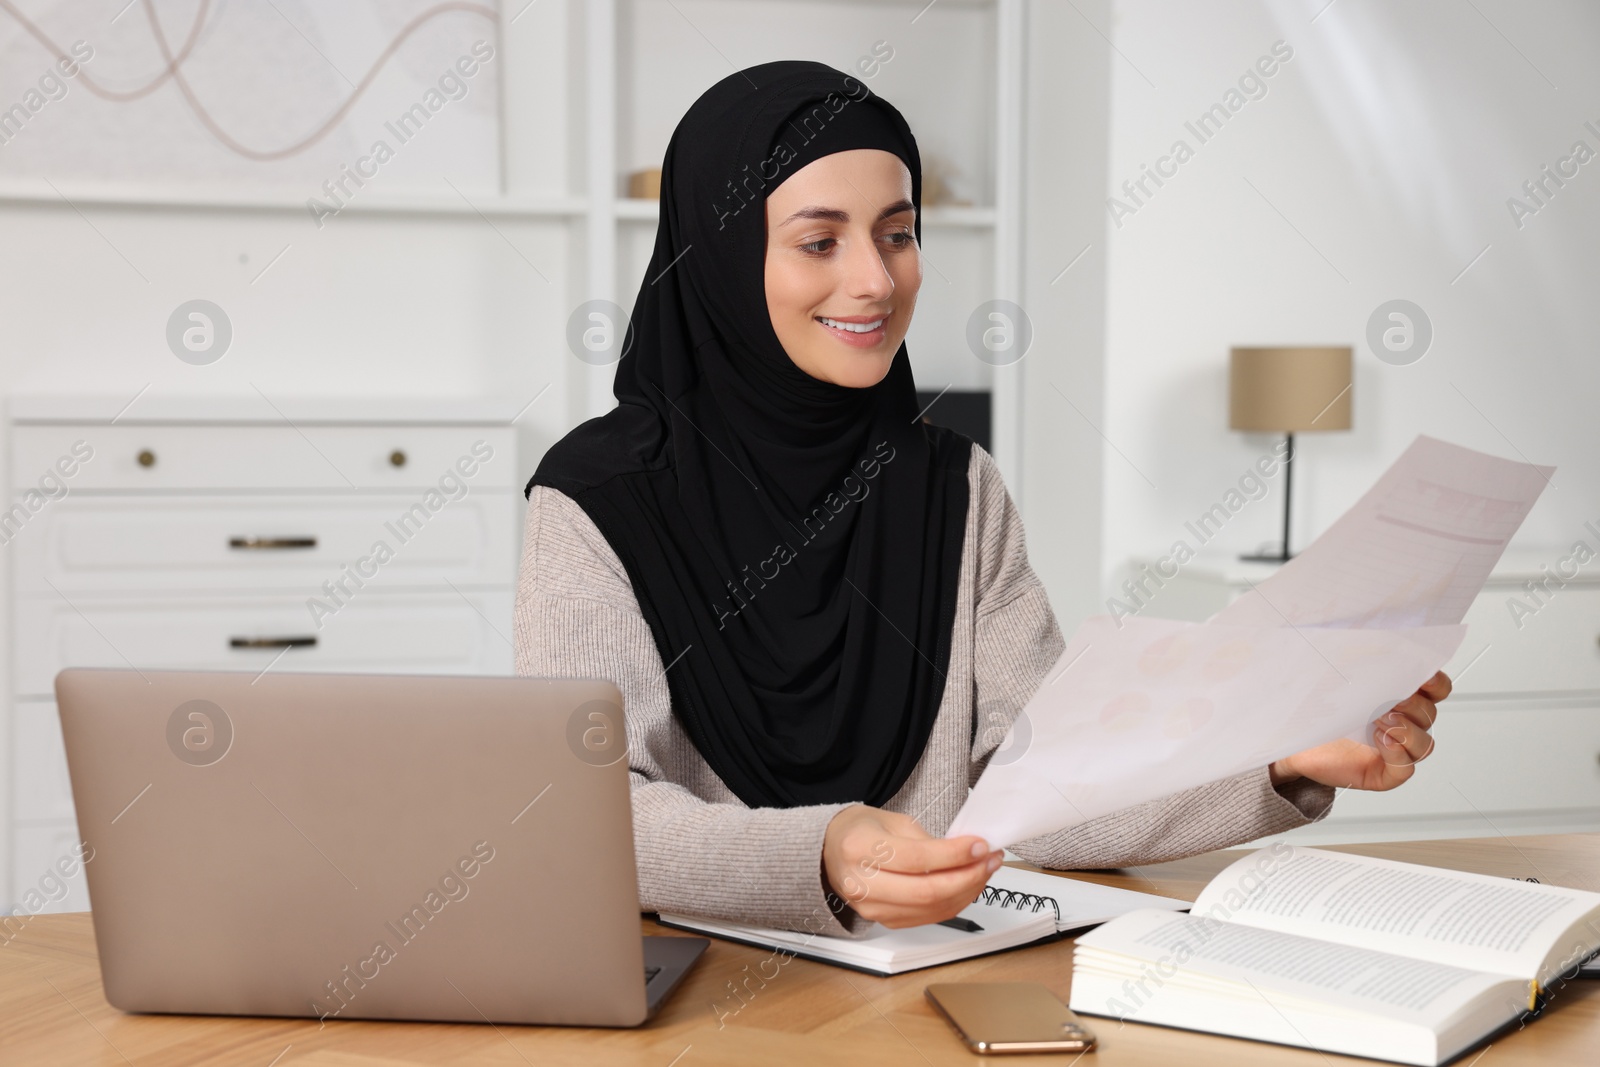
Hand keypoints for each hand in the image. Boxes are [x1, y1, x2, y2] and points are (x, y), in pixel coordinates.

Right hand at [821, 805, 1000, 928]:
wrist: (831, 853)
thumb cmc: (860, 832)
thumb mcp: (891, 821)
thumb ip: (927, 840)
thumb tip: (966, 853)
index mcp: (860, 849)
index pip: (917, 858)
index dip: (954, 854)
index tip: (980, 845)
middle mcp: (862, 884)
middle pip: (927, 891)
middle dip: (969, 876)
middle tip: (990, 860)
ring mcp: (872, 908)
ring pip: (932, 909)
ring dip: (967, 891)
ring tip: (984, 871)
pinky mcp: (885, 921)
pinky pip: (929, 918)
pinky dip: (954, 903)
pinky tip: (967, 886)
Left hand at [1268, 671, 1451, 791]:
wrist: (1292, 740)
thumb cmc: (1316, 708)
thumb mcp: (1338, 676)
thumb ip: (1360, 660)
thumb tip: (1377, 639)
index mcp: (1400, 697)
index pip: (1437, 690)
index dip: (1436, 683)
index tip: (1424, 676)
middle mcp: (1403, 724)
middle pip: (1430, 714)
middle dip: (1414, 704)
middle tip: (1390, 699)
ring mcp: (1396, 750)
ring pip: (1425, 744)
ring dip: (1407, 730)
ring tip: (1380, 719)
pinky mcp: (1384, 773)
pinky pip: (1406, 768)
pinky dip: (1397, 752)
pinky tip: (1379, 739)